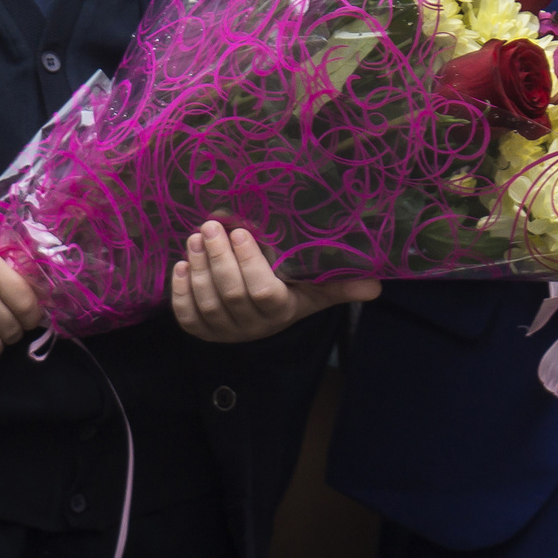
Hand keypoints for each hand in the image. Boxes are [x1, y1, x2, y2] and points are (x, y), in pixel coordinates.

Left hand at [170, 218, 376, 343]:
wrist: (261, 324)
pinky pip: (186, 316)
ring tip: (196, 237)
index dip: (249, 263)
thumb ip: (341, 286)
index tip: (242, 231)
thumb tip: (377, 286)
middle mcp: (251, 327)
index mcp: (281, 312)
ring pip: (206, 302)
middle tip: (211, 225)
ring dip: (198, 268)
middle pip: (230, 295)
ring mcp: (223, 332)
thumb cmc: (291, 295)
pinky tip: (181, 265)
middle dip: (218, 258)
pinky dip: (180, 290)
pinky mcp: (201, 332)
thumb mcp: (316, 291)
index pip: (263, 292)